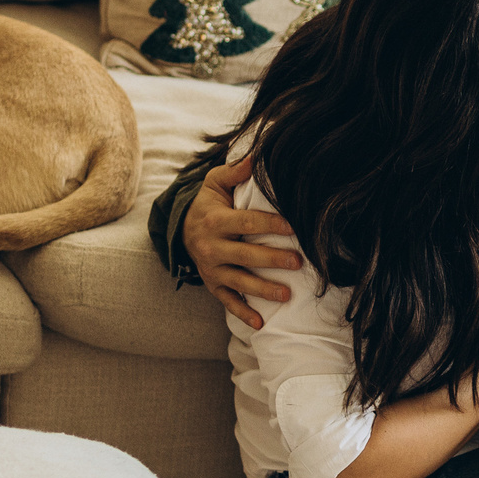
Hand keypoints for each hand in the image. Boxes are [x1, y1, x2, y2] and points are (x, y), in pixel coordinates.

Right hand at [187, 156, 303, 328]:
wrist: (180, 230)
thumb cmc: (208, 204)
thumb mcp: (215, 183)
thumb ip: (235, 170)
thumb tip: (258, 154)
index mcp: (215, 220)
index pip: (246, 223)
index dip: (270, 225)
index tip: (293, 227)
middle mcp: (210, 247)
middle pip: (245, 255)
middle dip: (272, 260)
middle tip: (298, 262)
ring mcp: (211, 269)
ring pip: (239, 282)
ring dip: (263, 289)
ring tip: (287, 294)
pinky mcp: (213, 285)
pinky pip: (227, 302)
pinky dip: (243, 313)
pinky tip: (261, 323)